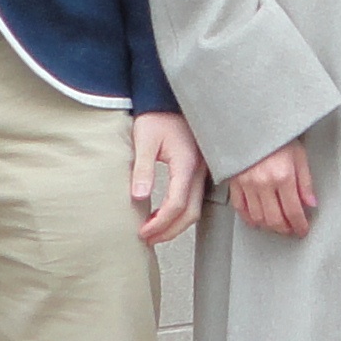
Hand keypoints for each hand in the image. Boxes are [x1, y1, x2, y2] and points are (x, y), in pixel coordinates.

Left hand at [134, 112, 208, 245]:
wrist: (169, 101)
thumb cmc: (157, 116)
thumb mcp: (144, 140)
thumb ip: (142, 169)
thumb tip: (138, 197)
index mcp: (186, 163)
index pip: (177, 203)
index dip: (160, 222)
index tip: (143, 231)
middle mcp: (199, 170)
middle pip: (190, 212)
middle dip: (170, 231)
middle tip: (149, 239)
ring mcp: (202, 171)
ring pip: (195, 208)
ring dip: (176, 224)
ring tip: (155, 232)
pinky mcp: (198, 171)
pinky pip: (195, 199)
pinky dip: (181, 213)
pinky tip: (165, 215)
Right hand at [225, 141, 312, 240]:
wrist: (251, 120)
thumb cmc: (276, 133)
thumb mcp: (299, 154)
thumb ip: (305, 182)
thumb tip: (310, 202)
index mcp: (283, 176)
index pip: (293, 211)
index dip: (299, 225)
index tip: (302, 229)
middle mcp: (263, 183)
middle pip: (274, 219)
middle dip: (285, 229)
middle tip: (291, 230)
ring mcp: (246, 184)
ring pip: (257, 217)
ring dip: (268, 226)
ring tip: (277, 226)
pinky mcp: (233, 182)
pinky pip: (240, 208)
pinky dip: (249, 218)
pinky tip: (256, 220)